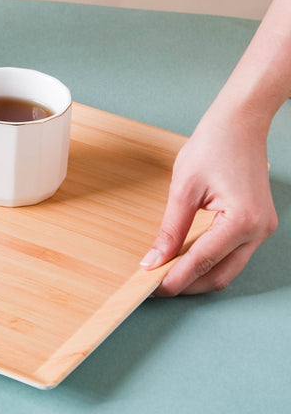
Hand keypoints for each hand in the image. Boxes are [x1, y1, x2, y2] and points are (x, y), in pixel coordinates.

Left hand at [141, 113, 277, 295]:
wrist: (239, 124)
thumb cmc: (212, 147)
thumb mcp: (183, 189)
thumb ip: (170, 229)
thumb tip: (154, 259)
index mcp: (241, 221)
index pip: (203, 262)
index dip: (175, 278)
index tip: (151, 290)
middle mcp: (258, 230)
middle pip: (220, 275)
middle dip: (188, 284)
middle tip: (155, 287)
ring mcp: (262, 229)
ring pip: (229, 268)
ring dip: (199, 275)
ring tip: (166, 274)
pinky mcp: (258, 224)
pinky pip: (234, 253)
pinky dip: (210, 261)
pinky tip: (186, 258)